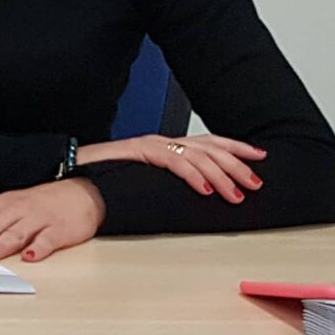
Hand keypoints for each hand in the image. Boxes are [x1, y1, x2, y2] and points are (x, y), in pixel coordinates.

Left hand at [0, 179, 105, 262]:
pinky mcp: (60, 230)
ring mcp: (39, 219)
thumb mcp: (1, 203)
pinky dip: (39, 248)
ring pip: (17, 231)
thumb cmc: (37, 201)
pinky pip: (48, 240)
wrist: (81, 193)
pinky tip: (30, 257)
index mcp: (1, 204)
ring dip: (1, 243)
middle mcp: (17, 210)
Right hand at [80, 131, 265, 202]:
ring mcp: (150, 145)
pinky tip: (205, 188)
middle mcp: (162, 141)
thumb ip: (170, 182)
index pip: (209, 141)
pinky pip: (172, 161)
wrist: (74, 173)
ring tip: (235, 193)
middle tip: (254, 182)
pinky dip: (192, 175)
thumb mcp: (148, 180)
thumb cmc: (107, 179)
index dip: (237, 148)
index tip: (260, 157)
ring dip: (220, 175)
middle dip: (236, 165)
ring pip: (195, 155)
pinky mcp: (138, 152)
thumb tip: (202, 194)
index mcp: (166, 146)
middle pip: (208, 147)